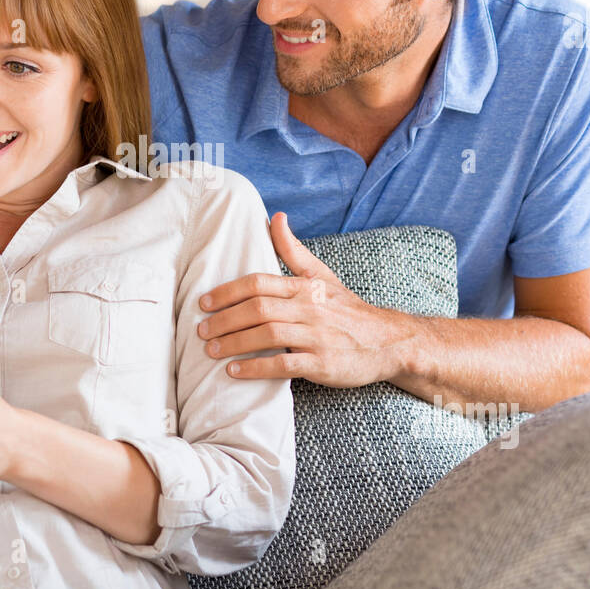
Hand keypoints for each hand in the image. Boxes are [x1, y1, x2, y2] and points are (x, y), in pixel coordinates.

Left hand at [197, 211, 422, 387]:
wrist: (388, 342)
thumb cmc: (348, 309)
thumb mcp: (323, 276)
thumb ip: (293, 250)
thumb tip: (275, 217)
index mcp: (305, 287)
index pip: (258, 283)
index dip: (227, 292)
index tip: (204, 303)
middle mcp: (309, 308)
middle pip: (257, 309)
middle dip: (224, 320)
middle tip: (201, 331)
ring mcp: (317, 337)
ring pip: (266, 336)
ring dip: (234, 343)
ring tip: (211, 350)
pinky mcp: (322, 364)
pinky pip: (283, 365)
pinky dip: (255, 368)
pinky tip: (235, 371)